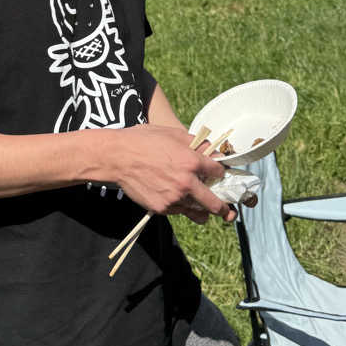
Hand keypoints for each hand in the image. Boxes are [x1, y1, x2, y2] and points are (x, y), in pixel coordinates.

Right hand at [111, 125, 235, 224]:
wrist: (117, 157)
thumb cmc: (143, 141)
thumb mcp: (172, 134)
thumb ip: (195, 143)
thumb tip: (210, 149)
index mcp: (192, 162)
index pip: (218, 172)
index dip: (220, 172)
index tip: (218, 174)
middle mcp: (186, 183)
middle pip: (216, 204)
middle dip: (224, 207)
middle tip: (228, 210)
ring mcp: (174, 198)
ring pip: (198, 212)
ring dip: (202, 210)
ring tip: (205, 210)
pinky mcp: (162, 208)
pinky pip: (179, 211)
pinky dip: (181, 207)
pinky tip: (176, 198)